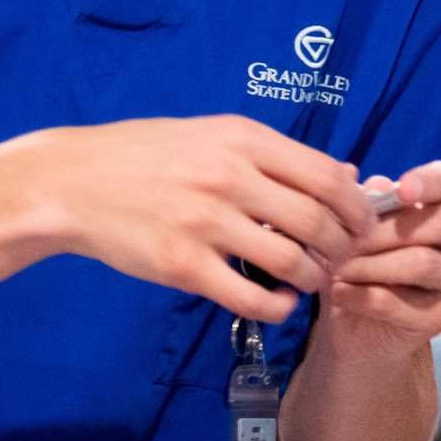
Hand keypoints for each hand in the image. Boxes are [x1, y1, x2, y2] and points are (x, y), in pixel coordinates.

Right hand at [33, 116, 376, 324]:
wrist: (75, 182)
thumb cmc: (149, 154)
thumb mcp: (215, 134)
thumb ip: (278, 154)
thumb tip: (347, 174)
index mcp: (242, 139)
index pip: (326, 176)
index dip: (357, 206)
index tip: (364, 224)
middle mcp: (229, 177)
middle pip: (317, 220)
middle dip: (343, 246)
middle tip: (345, 258)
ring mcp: (204, 222)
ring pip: (289, 260)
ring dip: (314, 278)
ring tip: (312, 280)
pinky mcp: (181, 265)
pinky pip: (247, 295)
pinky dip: (277, 306)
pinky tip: (281, 303)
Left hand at [319, 161, 440, 360]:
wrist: (356, 319)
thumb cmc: (364, 254)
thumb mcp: (358, 222)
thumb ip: (367, 200)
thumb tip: (376, 184)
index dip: (430, 181)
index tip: (402, 189)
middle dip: (384, 230)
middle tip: (343, 240)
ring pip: (422, 263)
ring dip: (370, 264)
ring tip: (336, 267)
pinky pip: (400, 302)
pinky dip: (361, 295)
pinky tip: (337, 292)